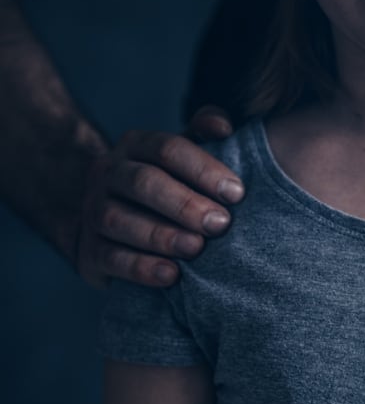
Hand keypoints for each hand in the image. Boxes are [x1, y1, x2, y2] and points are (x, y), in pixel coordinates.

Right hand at [77, 106, 240, 287]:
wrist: (114, 224)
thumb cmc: (168, 184)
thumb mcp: (184, 154)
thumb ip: (204, 132)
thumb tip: (223, 127)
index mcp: (136, 145)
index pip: (168, 148)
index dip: (204, 169)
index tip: (236, 193)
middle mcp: (108, 173)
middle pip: (144, 182)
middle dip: (185, 204)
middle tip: (221, 224)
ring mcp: (93, 211)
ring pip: (120, 220)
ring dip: (162, 236)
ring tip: (196, 248)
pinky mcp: (89, 251)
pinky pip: (109, 258)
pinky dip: (141, 268)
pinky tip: (171, 276)